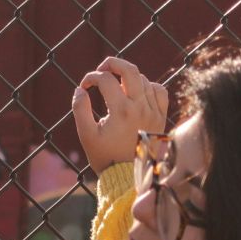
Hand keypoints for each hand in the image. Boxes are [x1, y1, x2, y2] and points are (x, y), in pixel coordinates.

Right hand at [73, 56, 169, 175]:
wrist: (130, 176)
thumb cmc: (106, 157)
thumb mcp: (87, 135)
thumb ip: (80, 110)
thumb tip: (80, 90)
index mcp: (121, 110)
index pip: (105, 79)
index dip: (90, 78)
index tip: (84, 86)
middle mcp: (140, 107)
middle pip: (130, 69)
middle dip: (112, 63)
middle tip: (102, 68)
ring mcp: (153, 111)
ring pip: (143, 79)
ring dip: (127, 77)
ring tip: (115, 85)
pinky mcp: (161, 116)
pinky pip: (159, 90)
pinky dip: (147, 86)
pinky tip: (136, 92)